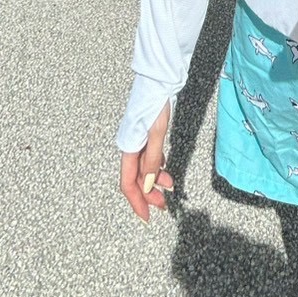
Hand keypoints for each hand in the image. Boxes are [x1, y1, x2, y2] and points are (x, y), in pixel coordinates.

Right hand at [120, 101, 174, 220]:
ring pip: (143, 168)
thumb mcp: (156, 132)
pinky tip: (164, 170)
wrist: (158, 79)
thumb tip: (148, 185)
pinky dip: (157, 167)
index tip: (146, 217)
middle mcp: (130, 145)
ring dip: (154, 181)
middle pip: (136, 178)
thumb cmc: (155, 101)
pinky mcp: (146, 134)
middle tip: (163, 205)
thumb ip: (152, 160)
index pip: (128, 183)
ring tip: (169, 187)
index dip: (136, 202)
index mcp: (129, 147)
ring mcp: (138, 140)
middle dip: (148, 194)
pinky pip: (148, 157)